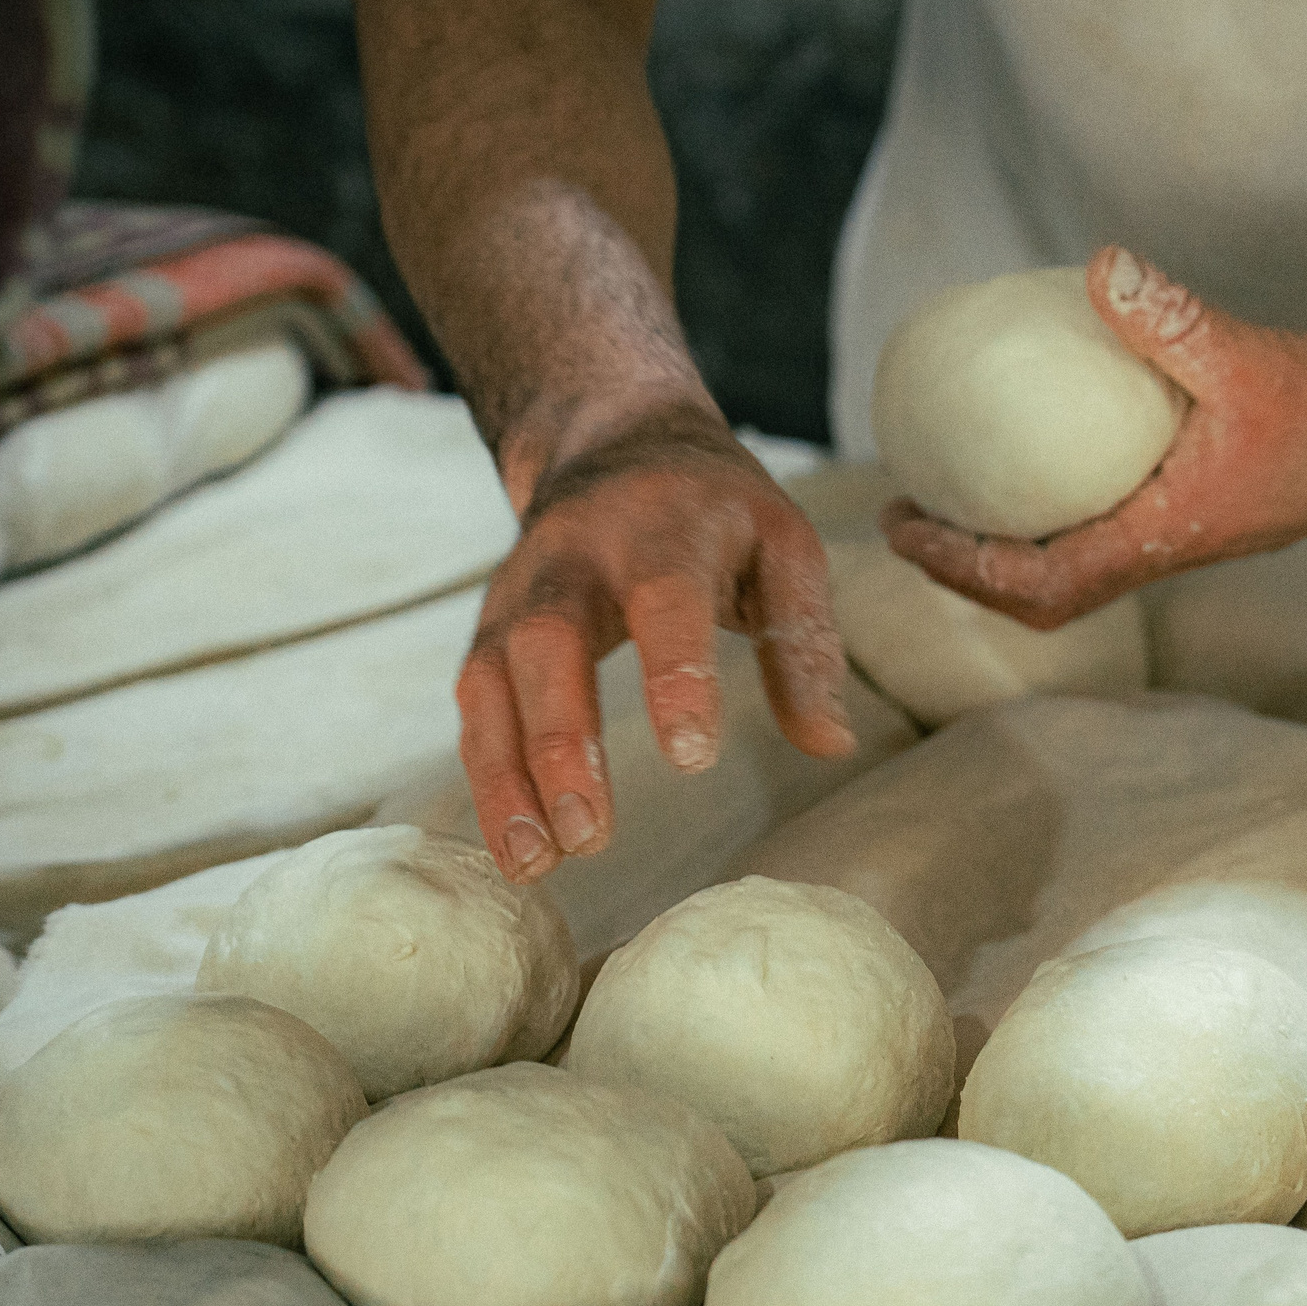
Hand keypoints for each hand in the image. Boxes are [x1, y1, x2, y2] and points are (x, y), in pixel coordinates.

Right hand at [459, 380, 853, 883]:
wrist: (614, 443)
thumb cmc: (716, 512)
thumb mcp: (784, 548)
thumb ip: (806, 643)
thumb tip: (831, 744)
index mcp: (663, 528)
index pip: (663, 598)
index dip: (674, 674)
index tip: (691, 757)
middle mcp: (573, 556)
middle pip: (547, 642)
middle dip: (562, 741)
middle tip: (592, 835)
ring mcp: (518, 591)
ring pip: (492, 680)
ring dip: (508, 776)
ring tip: (538, 862)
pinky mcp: (490, 630)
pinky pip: (474, 707)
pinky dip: (487, 779)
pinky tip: (517, 849)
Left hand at [881, 247, 1306, 628]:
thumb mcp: (1255, 358)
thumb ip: (1174, 318)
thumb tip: (1098, 267)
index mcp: (1166, 538)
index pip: (1039, 584)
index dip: (960, 566)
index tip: (904, 524)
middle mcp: (1168, 547)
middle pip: (1044, 594)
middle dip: (967, 568)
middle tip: (910, 513)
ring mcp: (1186, 529)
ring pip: (1075, 563)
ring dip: (1009, 542)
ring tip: (958, 486)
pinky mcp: (1205, 501)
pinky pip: (1108, 519)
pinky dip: (1059, 500)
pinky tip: (1045, 435)